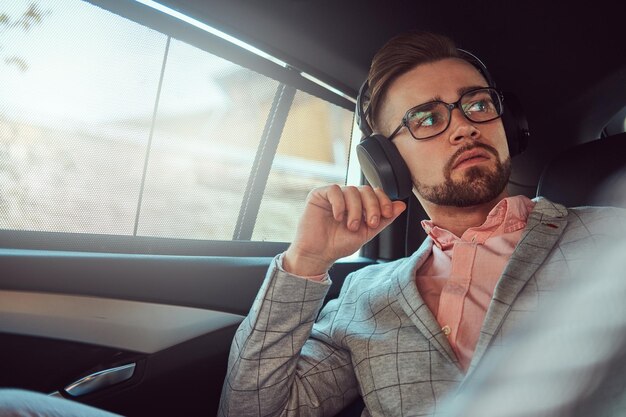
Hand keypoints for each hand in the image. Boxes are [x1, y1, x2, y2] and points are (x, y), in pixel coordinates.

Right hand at [284, 185, 405, 275]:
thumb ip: (384, 219)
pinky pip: (334, 190)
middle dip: (372, 206)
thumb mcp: (366, 233)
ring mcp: (333, 196)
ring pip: (352, 190)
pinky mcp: (319, 195)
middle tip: (370, 223)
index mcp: (359, 205)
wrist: (318, 254)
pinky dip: (340, 204)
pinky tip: (338, 217)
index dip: (383, 200)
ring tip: (351, 226)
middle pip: (366, 189)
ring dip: (355, 210)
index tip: (386, 214)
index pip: (375, 193)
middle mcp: (347, 198)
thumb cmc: (338, 245)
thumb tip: (401, 205)